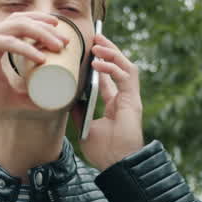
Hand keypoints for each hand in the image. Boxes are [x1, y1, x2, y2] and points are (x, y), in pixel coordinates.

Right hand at [0, 12, 64, 115]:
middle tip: (65, 41)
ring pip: (18, 26)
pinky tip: (41, 57)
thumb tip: (50, 104)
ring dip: (41, 33)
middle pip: (23, 19)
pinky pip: (9, 43)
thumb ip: (28, 97)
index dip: (42, 23)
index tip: (61, 35)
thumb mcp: (11, 96)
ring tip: (58, 46)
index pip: (21, 21)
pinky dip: (26, 49)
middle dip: (47, 27)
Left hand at [78, 33, 143, 170]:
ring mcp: (130, 98)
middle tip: (95, 36)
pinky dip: (112, 68)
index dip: (101, 63)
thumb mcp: (85, 128)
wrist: (116, 165)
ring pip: (126, 67)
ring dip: (112, 53)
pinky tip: (99, 64)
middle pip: (119, 67)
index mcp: (114, 104)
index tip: (90, 50)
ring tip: (98, 43)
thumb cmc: (104, 152)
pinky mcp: (133, 101)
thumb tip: (67, 97)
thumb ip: (79, 112)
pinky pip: (125, 77)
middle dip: (108, 50)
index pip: (109, 77)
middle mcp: (124, 98)